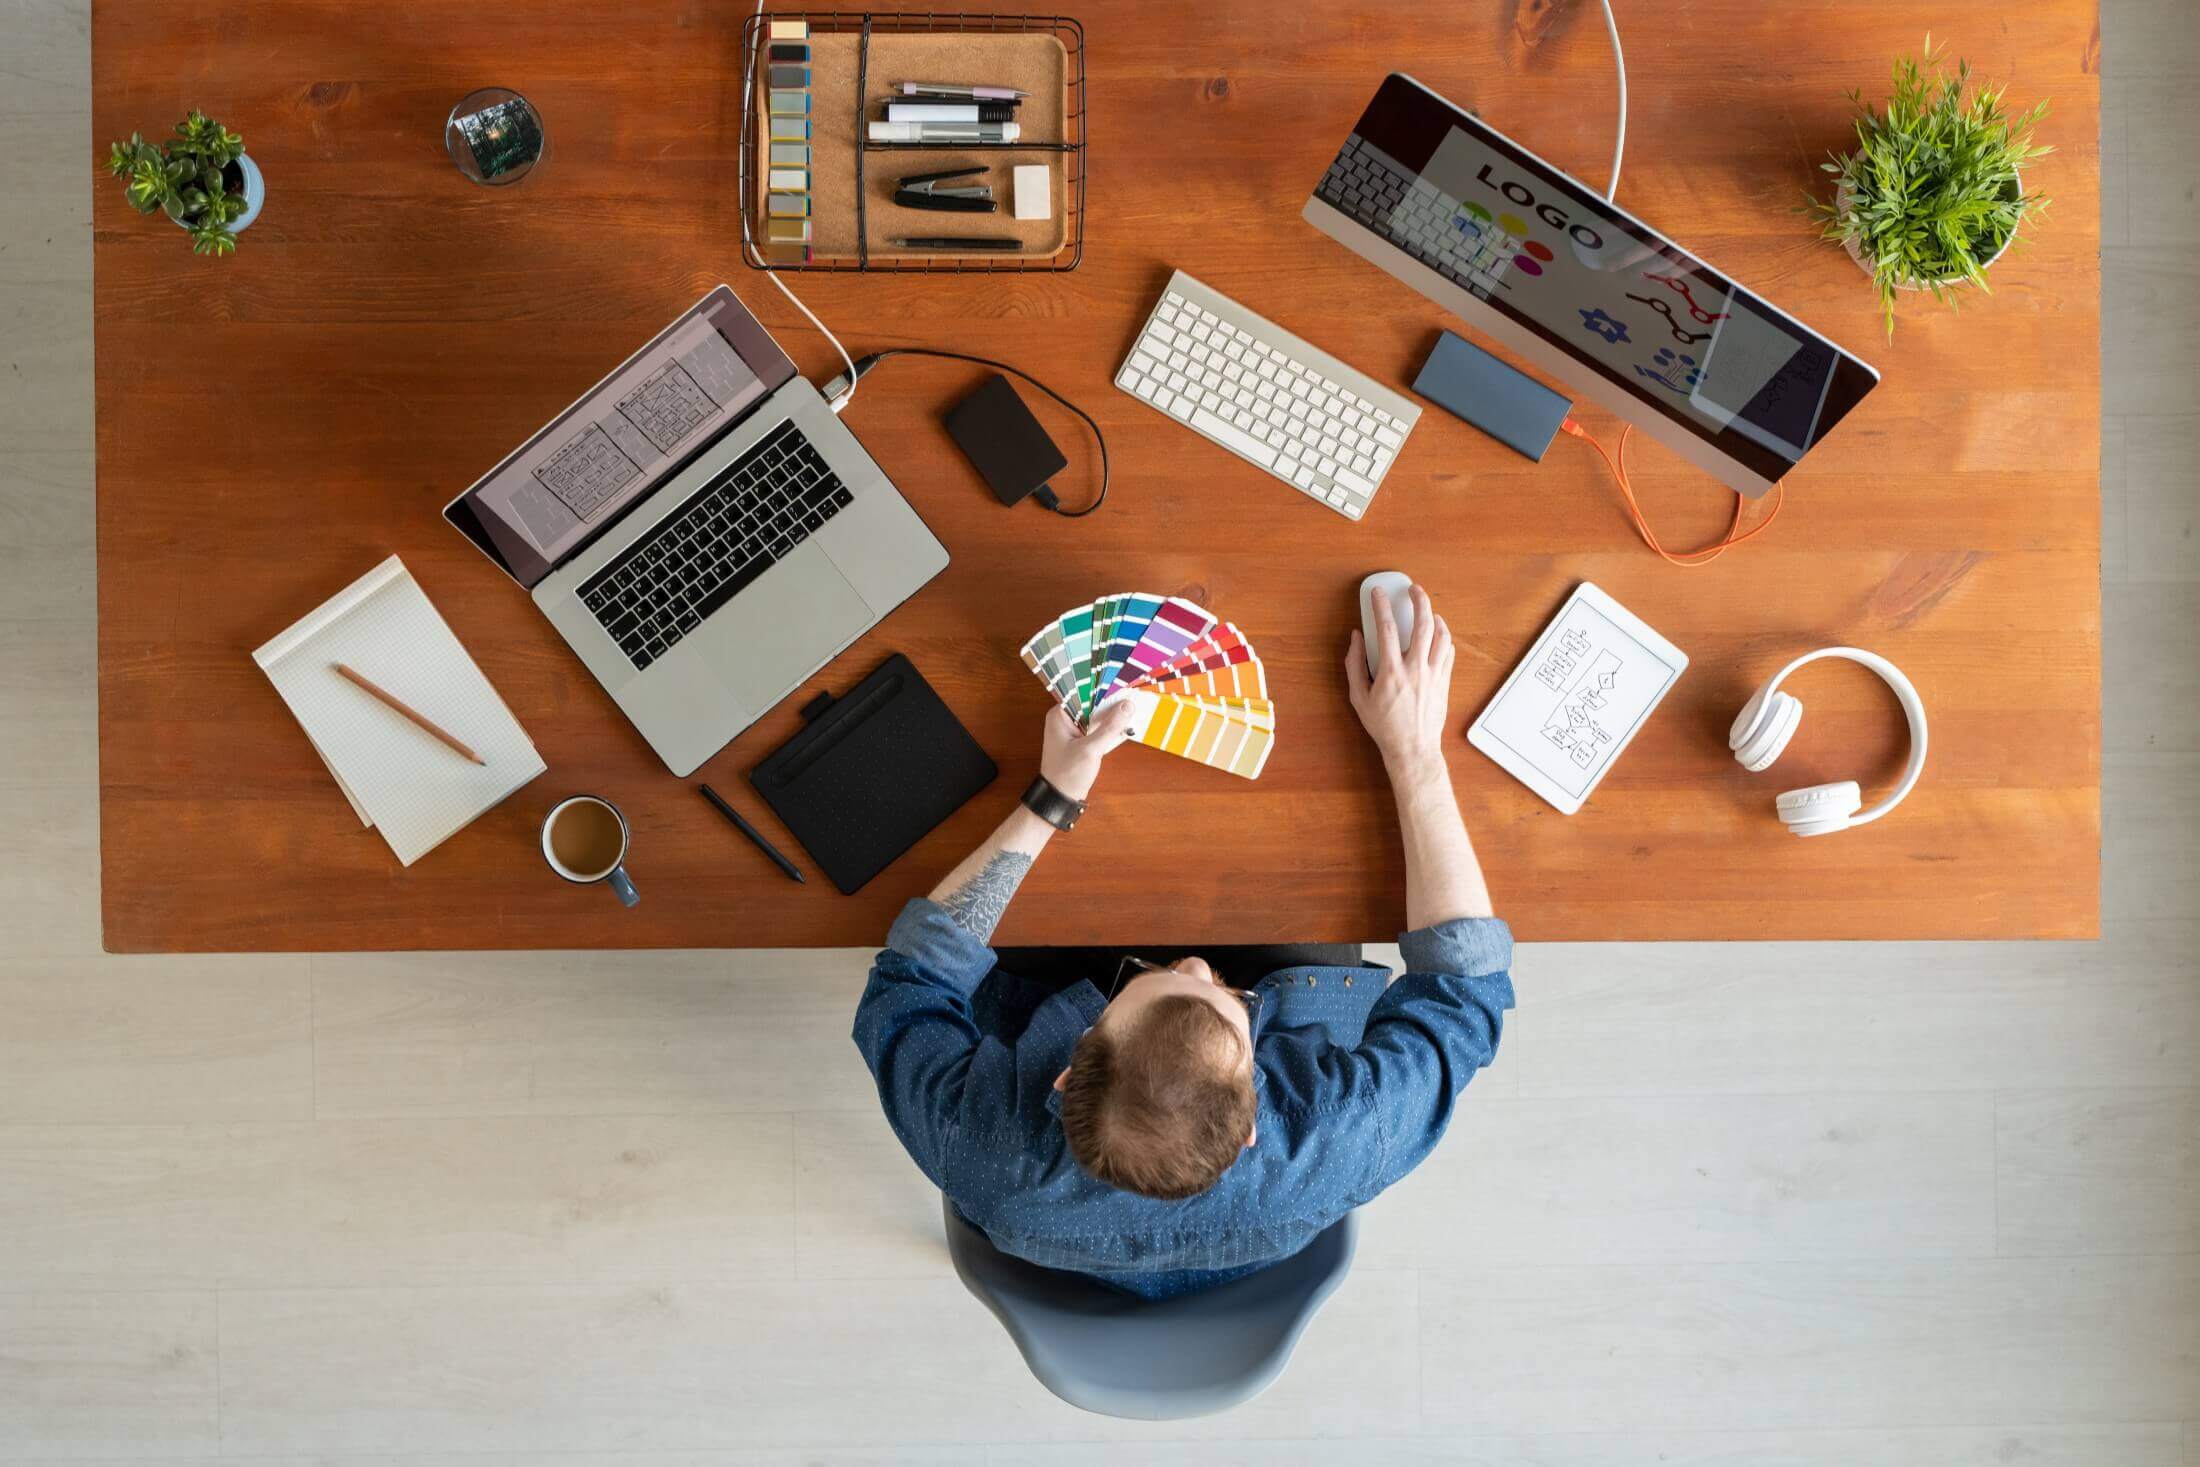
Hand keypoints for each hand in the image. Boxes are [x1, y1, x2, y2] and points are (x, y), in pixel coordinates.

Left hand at [1039, 697, 1137, 801]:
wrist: (1059, 799)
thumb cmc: (1067, 775)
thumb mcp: (1091, 750)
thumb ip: (1110, 727)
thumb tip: (1127, 706)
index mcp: (1060, 715)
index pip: (1084, 693)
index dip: (1105, 689)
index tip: (1125, 686)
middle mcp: (1065, 718)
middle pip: (1093, 704)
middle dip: (1112, 703)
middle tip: (1134, 697)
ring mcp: (1074, 730)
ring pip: (1098, 716)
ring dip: (1114, 717)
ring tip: (1134, 710)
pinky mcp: (1082, 740)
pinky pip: (1098, 728)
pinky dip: (1111, 729)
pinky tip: (1126, 727)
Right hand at [1346, 584, 1454, 781]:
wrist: (1412, 748)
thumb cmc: (1383, 726)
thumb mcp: (1358, 697)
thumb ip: (1354, 665)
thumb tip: (1356, 639)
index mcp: (1391, 672)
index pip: (1387, 629)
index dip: (1381, 606)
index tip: (1378, 593)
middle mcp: (1415, 669)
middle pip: (1423, 624)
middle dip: (1419, 600)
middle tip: (1413, 589)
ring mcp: (1434, 675)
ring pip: (1442, 636)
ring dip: (1435, 617)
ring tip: (1428, 610)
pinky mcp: (1444, 682)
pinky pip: (1449, 652)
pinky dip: (1444, 638)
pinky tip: (1437, 634)